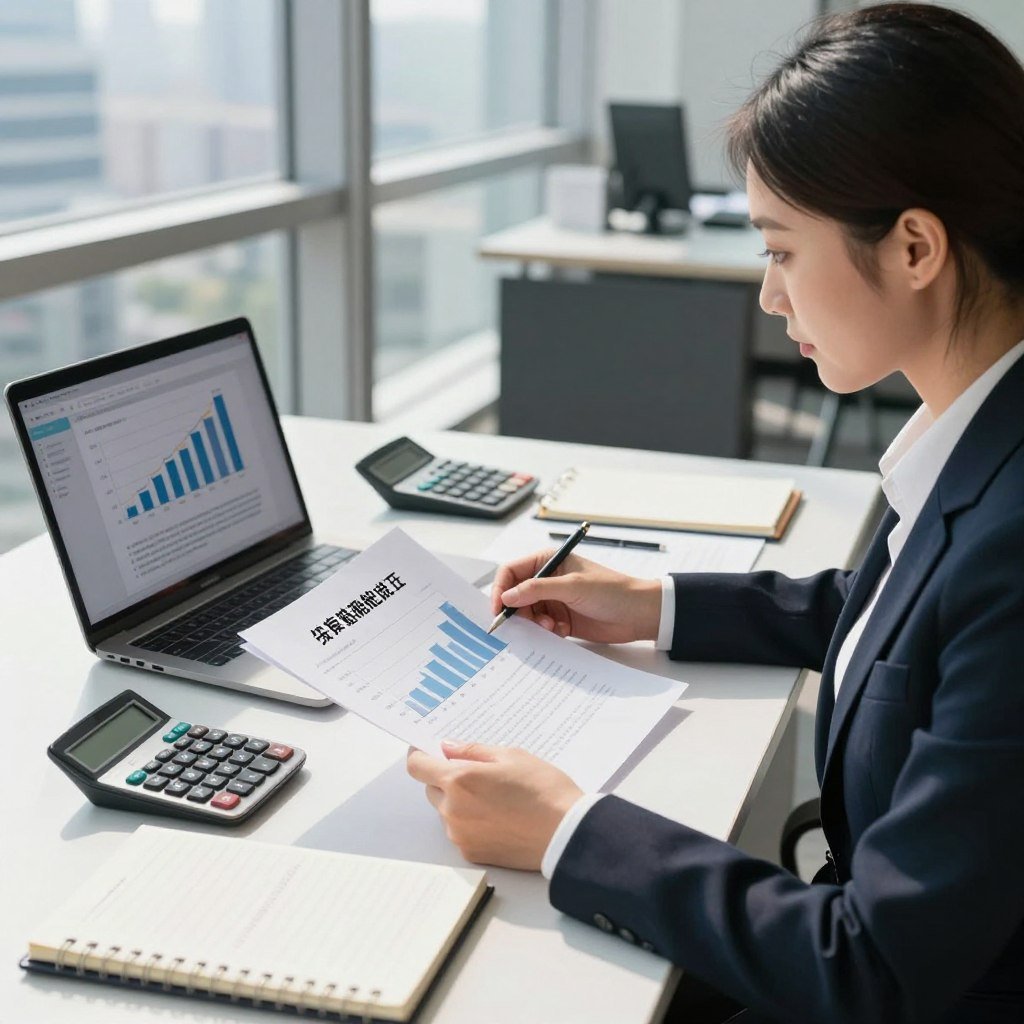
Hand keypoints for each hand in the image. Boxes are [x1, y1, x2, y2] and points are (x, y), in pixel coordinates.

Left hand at [406, 741, 583, 869]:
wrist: (566, 833)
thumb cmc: (543, 789)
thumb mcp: (511, 756)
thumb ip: (473, 751)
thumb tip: (448, 748)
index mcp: (459, 780)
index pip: (417, 766)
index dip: (420, 755)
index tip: (428, 750)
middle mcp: (453, 809)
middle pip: (431, 788)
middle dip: (446, 778)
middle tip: (477, 773)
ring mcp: (460, 834)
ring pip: (446, 810)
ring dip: (458, 801)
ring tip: (495, 797)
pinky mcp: (471, 853)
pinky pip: (459, 831)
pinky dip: (470, 821)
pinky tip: (498, 816)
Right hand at [491, 548, 661, 643]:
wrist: (639, 614)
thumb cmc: (612, 591)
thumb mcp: (572, 587)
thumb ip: (537, 590)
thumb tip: (507, 597)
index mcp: (548, 561)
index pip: (512, 572)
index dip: (501, 589)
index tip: (498, 609)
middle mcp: (548, 579)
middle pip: (515, 596)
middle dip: (519, 611)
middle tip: (529, 623)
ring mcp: (554, 600)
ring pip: (527, 614)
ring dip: (535, 624)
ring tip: (553, 628)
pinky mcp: (561, 619)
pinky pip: (540, 627)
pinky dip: (547, 632)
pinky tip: (564, 631)